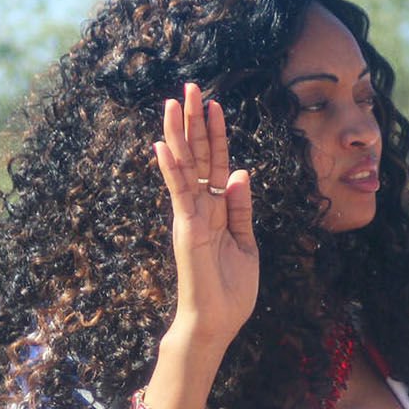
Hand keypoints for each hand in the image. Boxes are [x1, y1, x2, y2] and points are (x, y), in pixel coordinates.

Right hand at [152, 82, 257, 350]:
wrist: (216, 321)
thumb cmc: (230, 290)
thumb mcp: (245, 242)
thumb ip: (241, 208)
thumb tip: (240, 172)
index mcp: (215, 210)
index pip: (215, 164)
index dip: (216, 135)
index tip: (216, 105)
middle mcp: (199, 207)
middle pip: (196, 156)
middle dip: (194, 122)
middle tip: (190, 87)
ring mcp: (190, 216)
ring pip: (184, 166)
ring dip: (179, 133)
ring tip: (173, 102)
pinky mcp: (186, 228)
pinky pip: (179, 192)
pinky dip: (172, 168)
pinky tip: (163, 144)